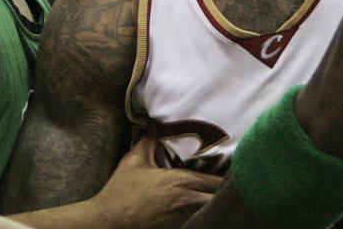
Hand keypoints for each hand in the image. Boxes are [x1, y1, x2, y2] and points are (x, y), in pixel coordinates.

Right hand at [91, 135, 221, 228]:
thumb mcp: (134, 160)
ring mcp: (184, 220)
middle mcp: (188, 201)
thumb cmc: (120, 191)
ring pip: (212, 215)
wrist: (107, 221)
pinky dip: (205, 220)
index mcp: (182, 181)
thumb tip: (153, 123)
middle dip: (227, 196)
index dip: (229, 179)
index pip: (218, 181)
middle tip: (232, 191)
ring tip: (220, 204)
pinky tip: (205, 216)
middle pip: (220, 200)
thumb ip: (148, 140)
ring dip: (217, 208)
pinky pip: (199, 224)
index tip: (235, 174)